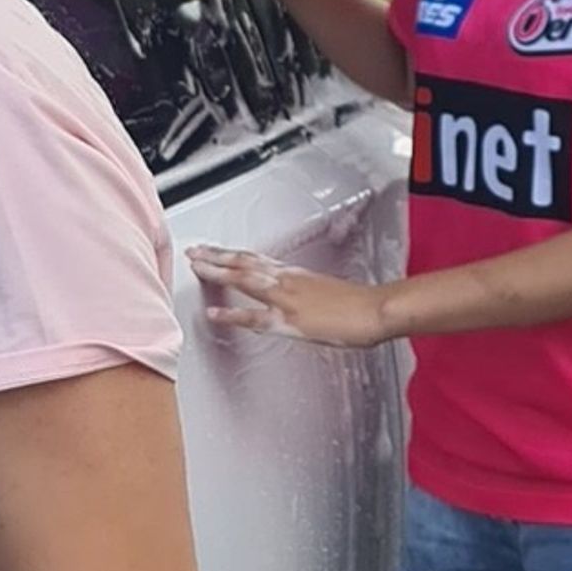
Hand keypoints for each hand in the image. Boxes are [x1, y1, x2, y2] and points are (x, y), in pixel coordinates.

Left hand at [187, 245, 391, 348]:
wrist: (376, 309)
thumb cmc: (361, 305)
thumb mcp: (329, 293)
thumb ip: (308, 294)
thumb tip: (300, 300)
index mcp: (296, 275)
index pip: (256, 260)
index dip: (232, 255)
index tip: (215, 250)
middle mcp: (287, 281)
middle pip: (244, 263)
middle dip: (216, 256)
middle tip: (195, 251)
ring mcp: (286, 298)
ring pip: (243, 280)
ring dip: (217, 272)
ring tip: (196, 267)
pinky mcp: (289, 319)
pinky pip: (253, 317)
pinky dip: (231, 315)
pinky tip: (214, 314)